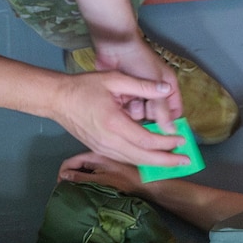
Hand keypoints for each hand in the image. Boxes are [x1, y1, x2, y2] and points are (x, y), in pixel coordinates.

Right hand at [51, 72, 190, 166]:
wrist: (57, 100)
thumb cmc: (83, 87)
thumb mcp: (114, 79)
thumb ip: (142, 85)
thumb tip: (166, 89)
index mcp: (114, 124)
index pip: (147, 140)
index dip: (167, 143)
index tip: (182, 140)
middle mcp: (109, 141)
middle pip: (143, 158)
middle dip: (166, 162)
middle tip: (186, 162)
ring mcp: (103, 148)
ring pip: (134, 161)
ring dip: (155, 162)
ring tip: (173, 161)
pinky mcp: (99, 149)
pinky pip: (124, 158)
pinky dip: (141, 159)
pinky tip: (151, 155)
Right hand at [58, 150, 148, 194]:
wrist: (150, 183)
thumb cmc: (128, 181)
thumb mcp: (102, 180)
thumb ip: (82, 178)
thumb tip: (64, 178)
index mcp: (95, 154)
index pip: (70, 161)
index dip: (62, 174)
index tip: (60, 187)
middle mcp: (99, 153)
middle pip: (77, 164)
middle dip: (70, 176)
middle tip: (67, 192)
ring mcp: (106, 159)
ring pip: (86, 167)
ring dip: (79, 178)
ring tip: (77, 192)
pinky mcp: (112, 166)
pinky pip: (95, 170)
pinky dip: (89, 178)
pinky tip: (90, 189)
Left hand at [88, 36, 183, 125]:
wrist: (116, 48)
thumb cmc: (139, 60)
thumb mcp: (155, 86)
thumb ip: (162, 109)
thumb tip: (170, 130)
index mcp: (168, 89)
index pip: (174, 112)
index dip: (169, 120)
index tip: (163, 128)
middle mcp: (155, 93)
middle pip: (156, 116)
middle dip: (149, 113)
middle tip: (144, 104)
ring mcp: (140, 95)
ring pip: (141, 115)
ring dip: (135, 109)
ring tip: (131, 97)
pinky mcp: (126, 96)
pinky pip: (127, 110)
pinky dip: (124, 107)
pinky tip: (121, 98)